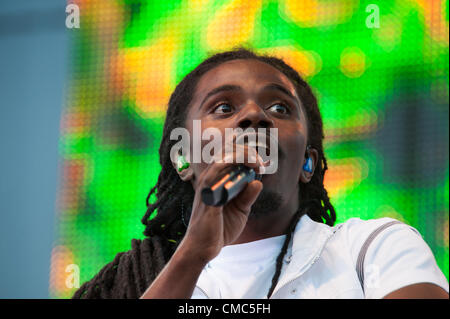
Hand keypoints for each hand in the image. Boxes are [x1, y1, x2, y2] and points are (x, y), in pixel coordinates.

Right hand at [180, 144, 264, 262]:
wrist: (203, 248)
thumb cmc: (219, 228)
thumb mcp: (240, 210)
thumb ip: (247, 196)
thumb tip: (257, 182)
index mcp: (214, 182)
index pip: (227, 157)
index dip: (244, 154)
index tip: (259, 163)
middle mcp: (209, 180)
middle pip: (225, 154)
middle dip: (246, 153)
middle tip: (260, 163)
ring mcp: (207, 186)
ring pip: (223, 159)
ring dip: (243, 157)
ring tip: (257, 163)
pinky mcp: (208, 194)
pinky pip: (219, 173)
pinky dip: (234, 167)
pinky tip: (249, 171)